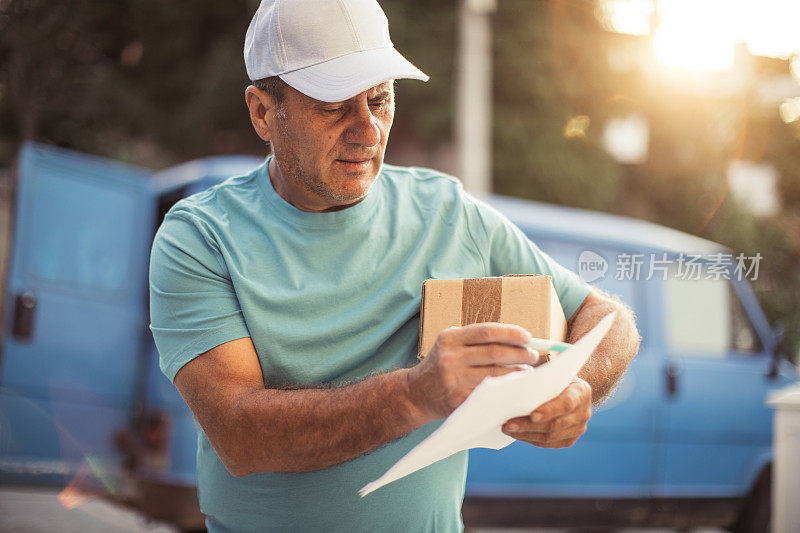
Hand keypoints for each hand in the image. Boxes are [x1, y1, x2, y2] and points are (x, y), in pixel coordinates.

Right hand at [407, 323, 538, 420]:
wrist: (416, 394)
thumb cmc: (441, 366)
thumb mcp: (450, 346)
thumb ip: (474, 340)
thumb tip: (515, 338)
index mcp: (450, 339)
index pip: (486, 331)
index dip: (510, 333)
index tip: (528, 337)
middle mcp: (450, 357)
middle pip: (494, 352)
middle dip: (519, 353)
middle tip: (533, 355)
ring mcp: (454, 380)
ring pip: (495, 374)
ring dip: (517, 373)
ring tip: (527, 372)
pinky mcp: (458, 400)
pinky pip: (490, 394)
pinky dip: (506, 390)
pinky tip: (515, 388)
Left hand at [501, 377, 591, 447]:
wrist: (570, 389)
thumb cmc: (555, 378)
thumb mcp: (552, 373)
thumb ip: (541, 381)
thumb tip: (515, 388)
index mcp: (581, 392)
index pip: (566, 404)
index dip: (549, 411)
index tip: (532, 415)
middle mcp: (583, 412)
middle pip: (555, 424)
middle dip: (529, 426)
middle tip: (508, 425)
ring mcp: (578, 428)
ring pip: (550, 437)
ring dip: (527, 434)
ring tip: (508, 429)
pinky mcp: (570, 439)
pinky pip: (549, 444)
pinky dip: (532, 439)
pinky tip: (518, 434)